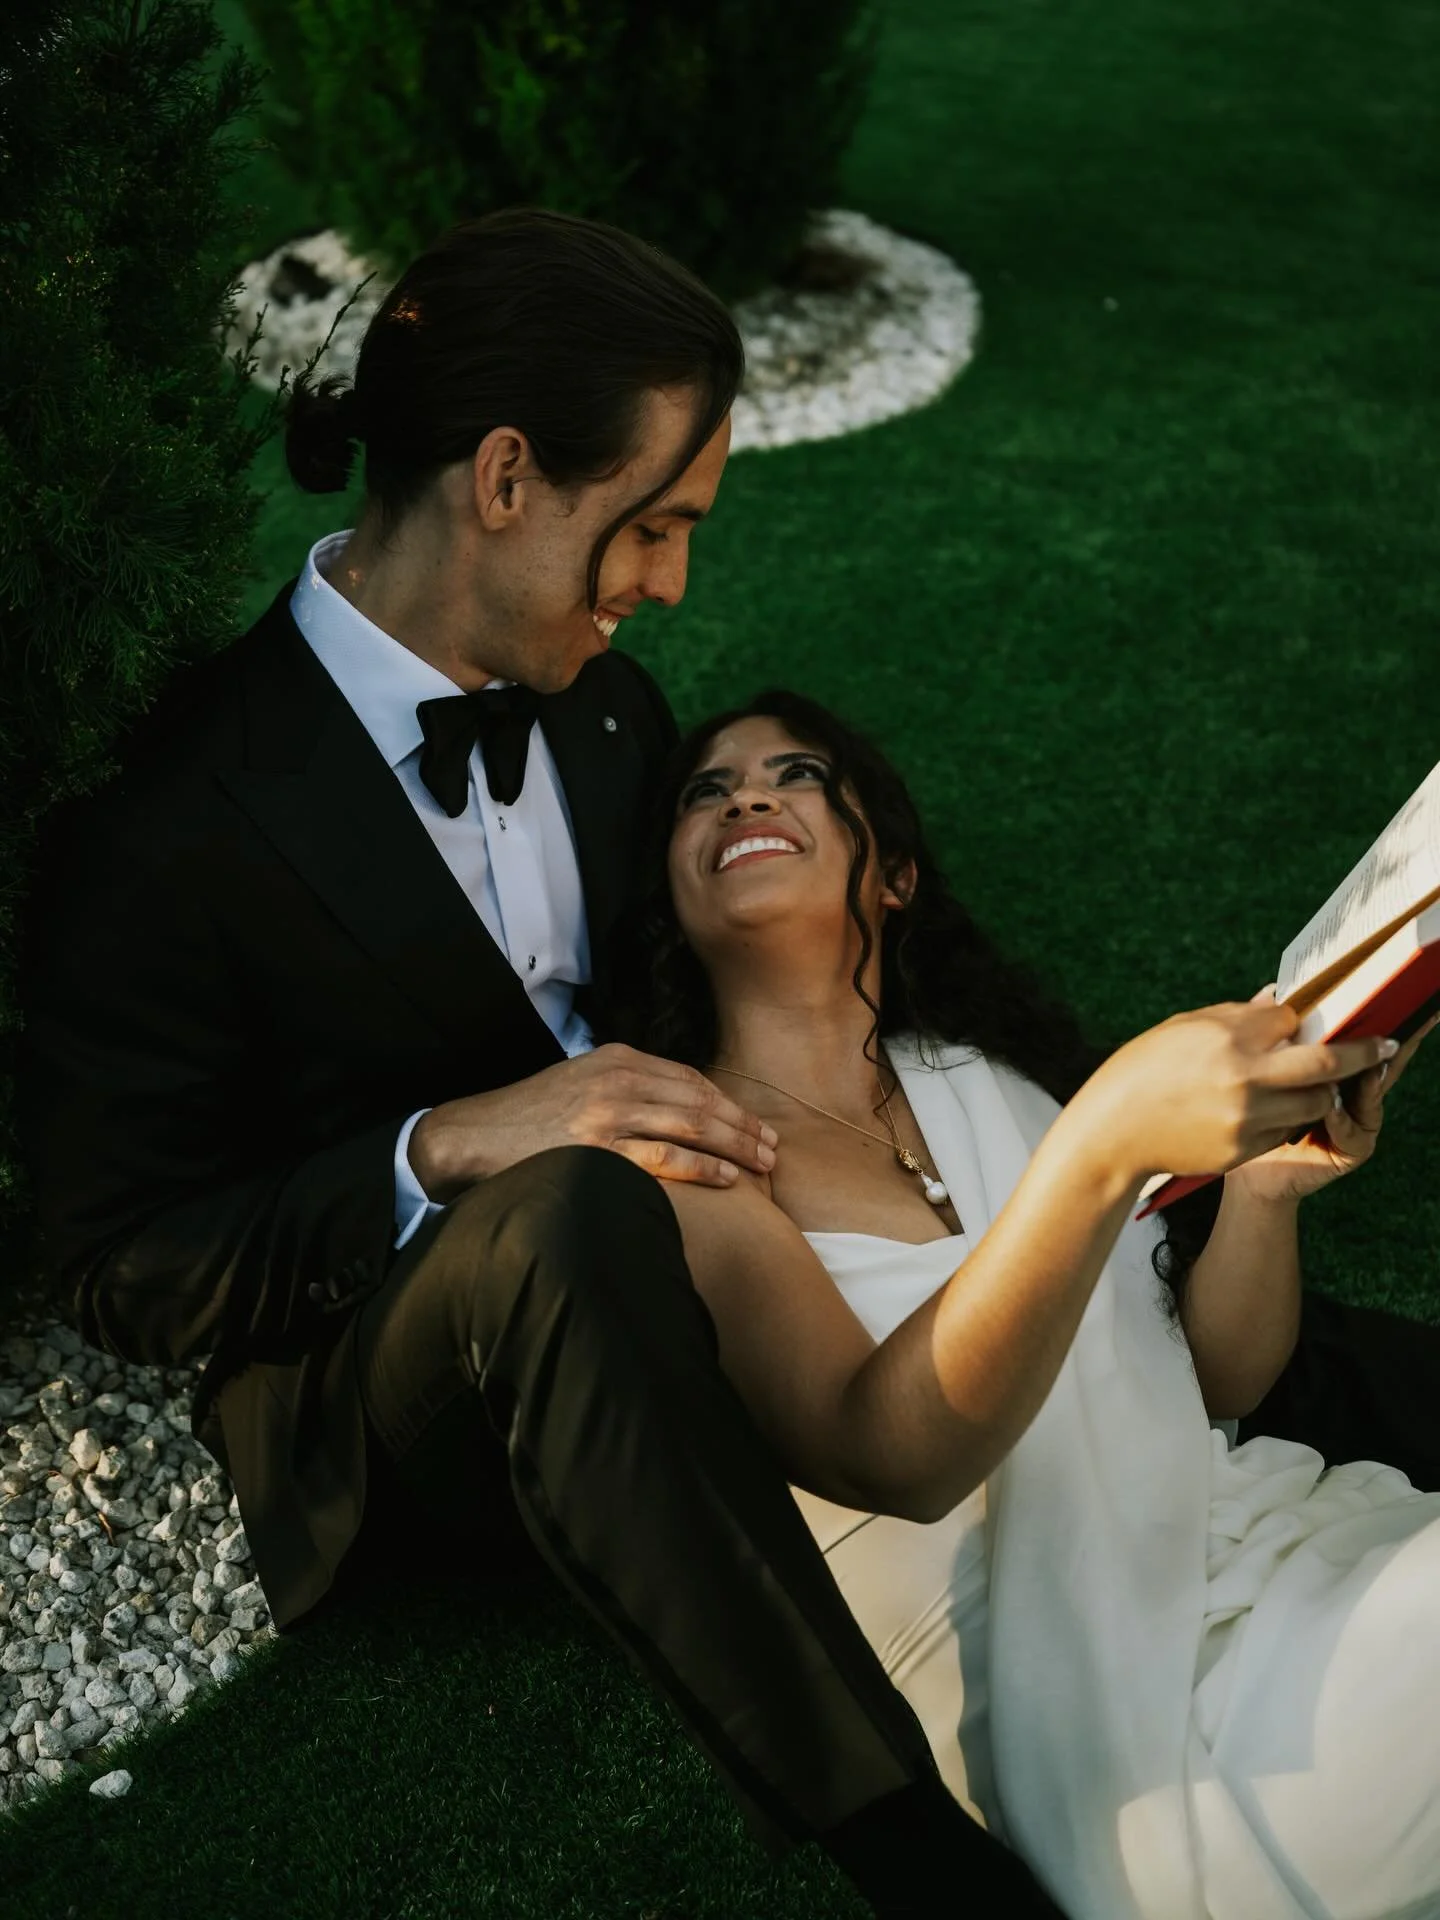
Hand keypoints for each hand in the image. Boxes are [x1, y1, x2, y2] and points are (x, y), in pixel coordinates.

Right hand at [409, 1043, 779, 1198]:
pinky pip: (665, 1158)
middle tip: (773, 1149)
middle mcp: (619, 1080)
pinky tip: (728, 1179)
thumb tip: (673, 1109)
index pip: (690, 1079)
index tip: (754, 1124)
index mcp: (618, 1059)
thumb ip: (625, 1086)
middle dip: (744, 1125)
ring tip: (763, 1165)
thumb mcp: (580, 1080)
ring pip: (693, 1127)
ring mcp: (610, 1114)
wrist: (473, 1136)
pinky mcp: (599, 1150)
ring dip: (736, 1147)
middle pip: (701, 1102)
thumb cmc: (527, 1116)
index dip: (730, 1104)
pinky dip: (703, 1168)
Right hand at [1078, 994, 1400, 1184]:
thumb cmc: (1143, 1070)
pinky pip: (1285, 1130)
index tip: (1338, 1019)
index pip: (1295, 1020)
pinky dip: (1287, 1119)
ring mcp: (1246, 1117)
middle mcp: (1244, 1076)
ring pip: (1315, 1102)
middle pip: (1326, 1062)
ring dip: (1323, 1092)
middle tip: (1386, 1047)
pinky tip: (1271, 1112)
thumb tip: (1281, 1002)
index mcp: (1228, 1036)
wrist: (1112, 1132)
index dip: (1312, 1020)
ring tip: (1320, 1084)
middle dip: (1363, 1054)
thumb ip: (1237, 1016)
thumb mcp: (1184, 1028)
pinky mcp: (1243, 1149)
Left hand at [1226, 988, 1439, 1203]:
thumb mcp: (1262, 1068)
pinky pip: (1353, 1133)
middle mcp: (1353, 1091)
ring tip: (1372, 1065)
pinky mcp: (1351, 1150)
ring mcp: (1357, 1120)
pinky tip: (1331, 1110)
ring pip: (1373, 1095)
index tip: (1393, 993)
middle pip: (1380, 1062)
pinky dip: (1342, 1120)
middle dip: (1393, 1043)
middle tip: (1396, 1021)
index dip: (1379, 1017)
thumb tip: (1274, 991)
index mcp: (1335, 1067)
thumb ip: (1274, 1035)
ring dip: (1370, 1080)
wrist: (1247, 1169)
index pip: (1361, 1038)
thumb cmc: (1251, 1113)